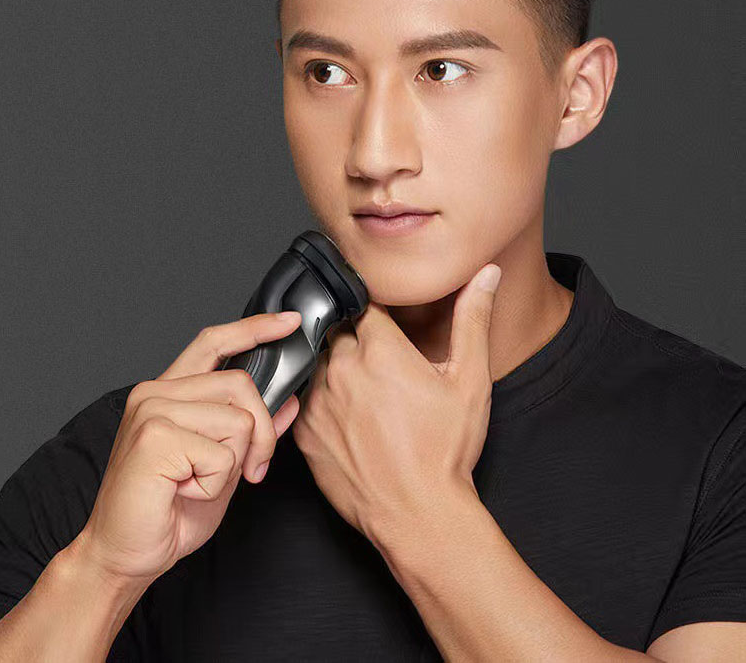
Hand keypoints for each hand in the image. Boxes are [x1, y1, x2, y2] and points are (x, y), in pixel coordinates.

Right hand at [75, 310, 303, 588]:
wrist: (124, 554)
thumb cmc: (167, 512)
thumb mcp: (224, 464)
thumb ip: (252, 430)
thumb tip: (288, 402)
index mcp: (170, 392)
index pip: (215, 343)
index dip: (254, 328)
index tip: (289, 322)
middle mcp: (156, 392)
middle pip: (241, 384)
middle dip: (261, 433)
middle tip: (249, 470)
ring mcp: (152, 411)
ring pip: (237, 420)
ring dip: (232, 464)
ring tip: (197, 483)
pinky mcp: (154, 437)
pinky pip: (222, 454)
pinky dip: (215, 484)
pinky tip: (184, 492)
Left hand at [292, 263, 500, 545]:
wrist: (418, 514)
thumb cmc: (446, 451)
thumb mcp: (470, 381)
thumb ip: (473, 320)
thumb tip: (486, 275)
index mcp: (380, 350)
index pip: (364, 305)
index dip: (376, 312)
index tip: (385, 324)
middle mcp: (342, 369)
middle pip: (338, 331)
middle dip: (356, 338)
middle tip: (380, 363)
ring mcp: (318, 401)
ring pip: (318, 362)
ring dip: (336, 367)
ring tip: (365, 391)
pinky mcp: (304, 432)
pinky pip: (303, 398)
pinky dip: (320, 399)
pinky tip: (346, 415)